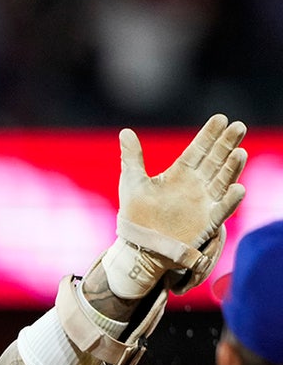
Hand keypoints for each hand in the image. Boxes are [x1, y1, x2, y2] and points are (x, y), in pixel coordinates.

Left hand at [103, 114, 246, 297]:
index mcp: (179, 174)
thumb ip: (132, 157)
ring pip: (222, 181)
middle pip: (216, 160)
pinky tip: (238, 188)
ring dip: (232, 168)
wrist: (139, 247)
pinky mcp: (207, 223)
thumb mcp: (132, 182)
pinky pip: (222, 210)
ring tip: (239, 152)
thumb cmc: (135, 214)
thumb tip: (125, 131)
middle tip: (238, 127)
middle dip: (227, 144)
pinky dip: (230, 200)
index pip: (198, 150)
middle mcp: (196, 185)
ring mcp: (204, 202)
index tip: (221, 118)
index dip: (209, 135)